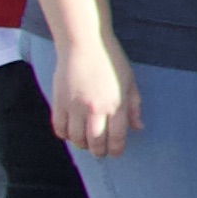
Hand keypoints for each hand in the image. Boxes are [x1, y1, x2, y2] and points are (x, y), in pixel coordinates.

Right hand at [49, 34, 137, 160]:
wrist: (84, 44)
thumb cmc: (111, 61)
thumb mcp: (130, 82)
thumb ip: (134, 107)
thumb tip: (138, 128)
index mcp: (116, 103)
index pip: (116, 137)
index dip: (115, 149)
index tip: (115, 154)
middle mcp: (95, 108)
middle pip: (95, 141)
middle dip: (99, 151)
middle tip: (100, 153)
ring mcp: (75, 106)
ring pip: (76, 138)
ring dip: (81, 145)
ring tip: (86, 144)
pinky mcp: (59, 102)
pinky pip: (59, 127)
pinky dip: (64, 135)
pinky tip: (70, 133)